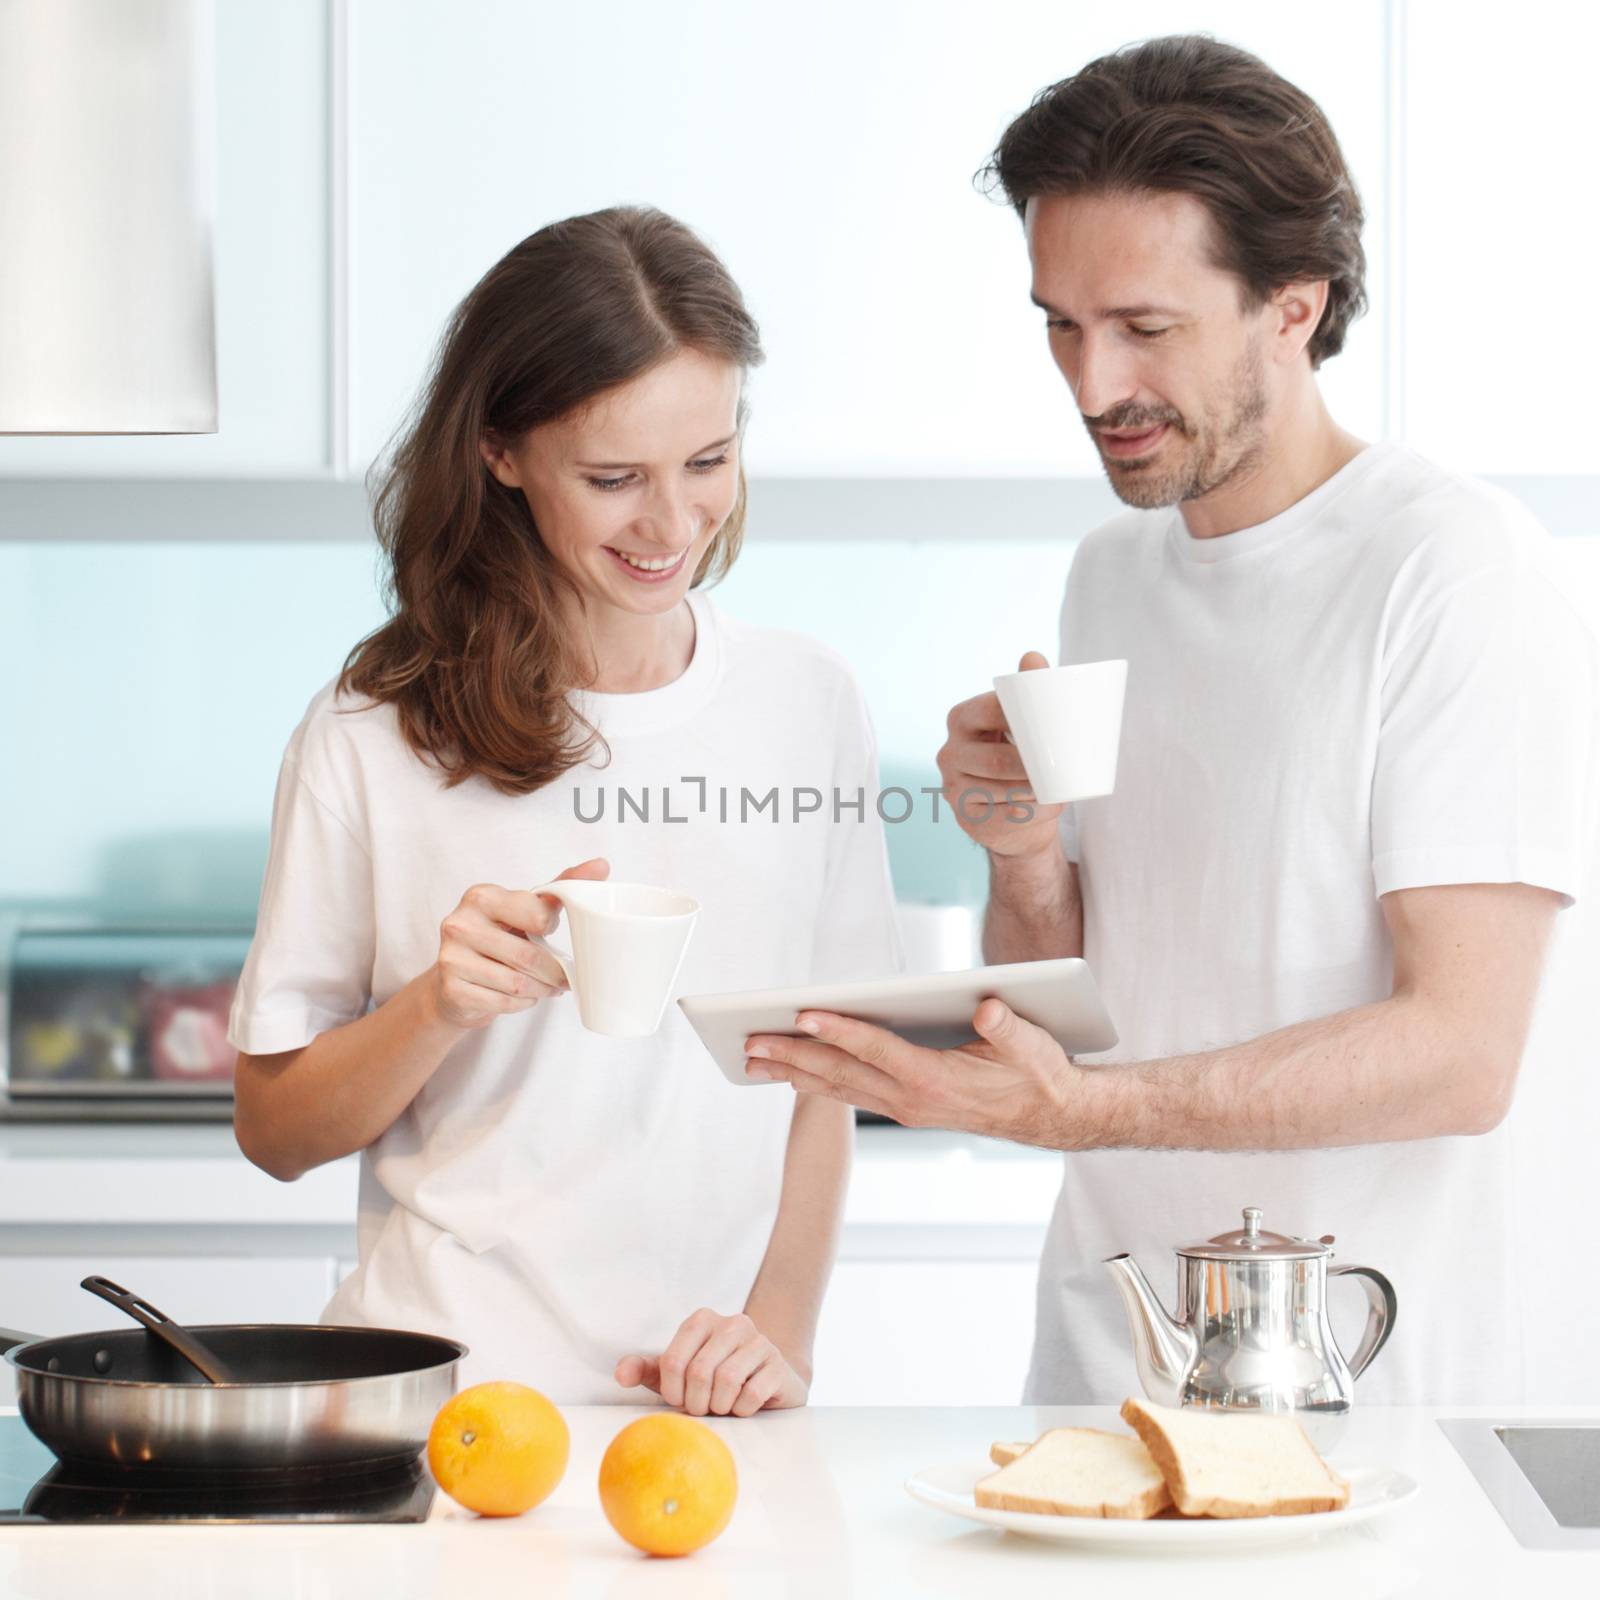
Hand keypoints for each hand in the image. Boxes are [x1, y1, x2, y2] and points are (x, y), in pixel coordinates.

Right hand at [426, 858, 609, 1030]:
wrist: (452, 980)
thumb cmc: (497, 936)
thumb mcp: (523, 907)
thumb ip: (560, 886)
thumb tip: (601, 865)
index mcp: (481, 896)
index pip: (537, 915)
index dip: (549, 928)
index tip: (548, 931)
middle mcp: (460, 924)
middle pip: (529, 956)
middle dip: (554, 971)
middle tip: (565, 977)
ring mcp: (452, 958)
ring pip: (518, 983)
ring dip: (542, 989)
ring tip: (548, 987)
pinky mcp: (452, 989)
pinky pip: (504, 1003)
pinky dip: (522, 1004)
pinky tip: (523, 996)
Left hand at [615, 1309, 808, 1417]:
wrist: (763, 1386)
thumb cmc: (712, 1381)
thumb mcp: (676, 1375)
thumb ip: (646, 1371)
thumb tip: (621, 1374)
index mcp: (702, 1320)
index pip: (673, 1360)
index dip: (672, 1391)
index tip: (679, 1400)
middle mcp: (733, 1323)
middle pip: (699, 1372)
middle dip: (695, 1403)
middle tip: (701, 1410)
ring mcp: (759, 1341)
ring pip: (727, 1381)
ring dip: (719, 1407)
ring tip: (721, 1408)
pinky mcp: (777, 1364)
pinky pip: (752, 1394)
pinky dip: (742, 1410)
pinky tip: (743, 1407)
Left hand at [744, 999, 1089, 1147]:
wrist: (1053, 1116)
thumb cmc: (1040, 1074)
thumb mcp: (1033, 1047)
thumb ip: (1008, 1027)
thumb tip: (986, 1007)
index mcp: (935, 1081)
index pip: (876, 1049)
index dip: (839, 1029)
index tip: (803, 1012)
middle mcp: (912, 1099)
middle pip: (841, 1073)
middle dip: (793, 1056)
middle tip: (749, 1042)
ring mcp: (906, 1107)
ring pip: (838, 1088)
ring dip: (793, 1073)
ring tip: (753, 1058)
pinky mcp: (906, 1106)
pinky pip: (851, 1093)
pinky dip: (817, 1082)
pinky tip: (794, 1071)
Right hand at [936, 651, 1064, 858]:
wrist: (1009, 811)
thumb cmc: (1018, 756)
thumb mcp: (1020, 723)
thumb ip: (1029, 689)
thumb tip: (1033, 656)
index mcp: (961, 718)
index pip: (991, 713)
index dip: (1022, 720)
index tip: (1053, 727)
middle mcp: (949, 752)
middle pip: (995, 760)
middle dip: (1031, 766)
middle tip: (1062, 766)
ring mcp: (953, 787)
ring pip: (1000, 791)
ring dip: (1034, 793)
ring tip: (1060, 788)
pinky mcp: (965, 817)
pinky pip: (1003, 817)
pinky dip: (1032, 813)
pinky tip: (1048, 806)